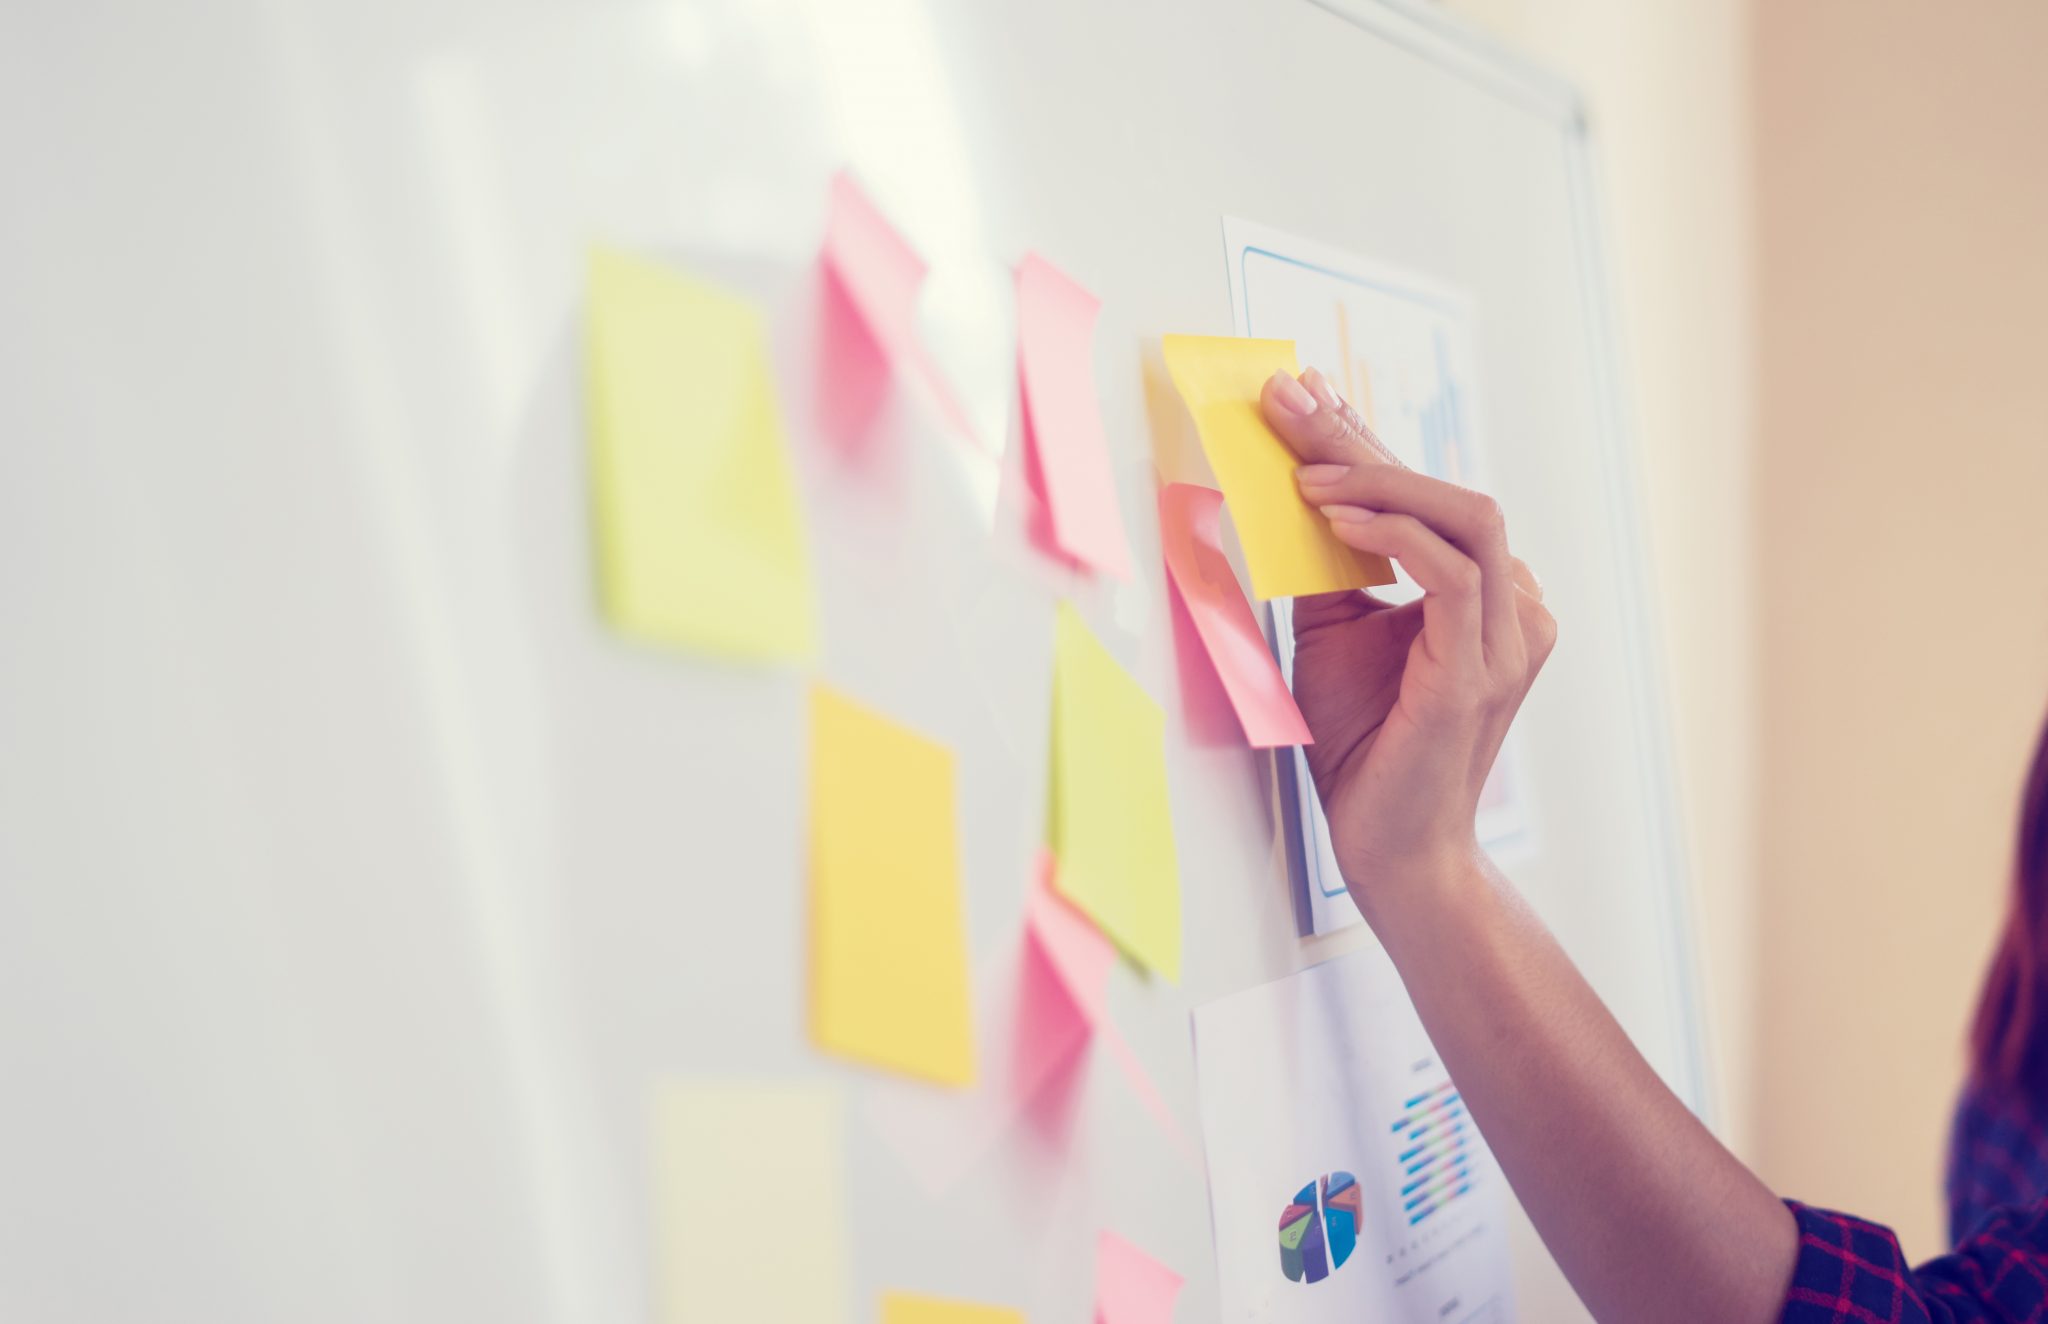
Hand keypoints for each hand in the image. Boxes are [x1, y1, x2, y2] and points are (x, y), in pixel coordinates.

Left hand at [1258, 367, 1555, 912]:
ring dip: (1382, 480)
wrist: (1392, 849)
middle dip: (1361, 437)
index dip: (1367, 439)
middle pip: (1448, 490)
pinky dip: (1398, 536)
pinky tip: (1338, 519)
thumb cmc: (1366, 749)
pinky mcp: (1481, 671)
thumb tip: (1293, 497)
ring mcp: (1508, 639)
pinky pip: (1456, 575)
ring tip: (1307, 469)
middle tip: (1288, 398)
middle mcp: (1512, 607)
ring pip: (1467, 517)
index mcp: (1484, 594)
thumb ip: (1330, 573)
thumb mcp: (1333, 638)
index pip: (1428, 497)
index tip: (1307, 393)